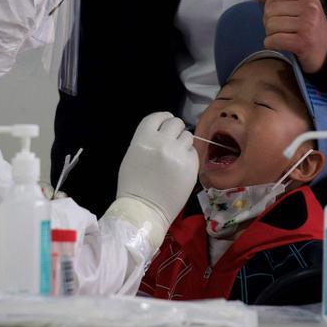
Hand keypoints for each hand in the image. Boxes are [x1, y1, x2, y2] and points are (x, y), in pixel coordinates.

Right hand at [115, 112, 199, 228]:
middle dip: (175, 130)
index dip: (163, 118)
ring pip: (188, 136)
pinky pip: (194, 152)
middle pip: (176, 123)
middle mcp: (162, 142)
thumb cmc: (133, 184)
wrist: (144, 209)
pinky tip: (181, 166)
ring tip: (176, 155)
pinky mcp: (191, 166)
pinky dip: (188, 156)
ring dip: (183, 142)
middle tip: (172, 141)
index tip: (166, 123)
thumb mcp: (132, 155)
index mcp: (143, 138)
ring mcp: (178, 153)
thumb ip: (147, 140)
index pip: (158, 117)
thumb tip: (161, 133)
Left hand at [253, 0, 326, 72]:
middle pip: (269, 11)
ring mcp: (308, 25)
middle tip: (283, 30)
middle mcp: (310, 8)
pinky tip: (282, 45)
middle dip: (270, 23)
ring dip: (271, 35)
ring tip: (284, 37)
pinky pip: (272, 40)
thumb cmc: (309, 29)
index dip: (271, 9)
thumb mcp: (297, 8)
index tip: (283, 18)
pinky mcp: (303, 42)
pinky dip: (272, 44)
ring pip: (270, 26)